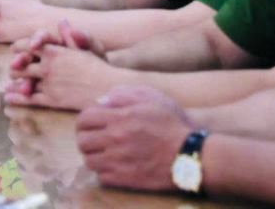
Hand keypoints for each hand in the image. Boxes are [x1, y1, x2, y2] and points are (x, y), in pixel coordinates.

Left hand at [6, 37, 123, 111]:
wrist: (108, 89)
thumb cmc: (99, 67)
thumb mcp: (86, 48)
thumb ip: (70, 36)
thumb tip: (62, 21)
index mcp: (53, 51)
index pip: (26, 45)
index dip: (19, 47)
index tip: (15, 49)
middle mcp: (47, 66)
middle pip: (20, 64)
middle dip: (15, 65)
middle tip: (13, 68)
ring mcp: (48, 83)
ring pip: (22, 80)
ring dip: (13, 82)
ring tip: (9, 84)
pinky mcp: (51, 99)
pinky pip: (29, 98)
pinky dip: (16, 97)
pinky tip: (8, 98)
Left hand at [76, 85, 192, 191]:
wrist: (192, 156)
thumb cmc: (173, 125)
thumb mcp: (152, 99)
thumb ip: (123, 95)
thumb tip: (101, 101)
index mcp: (119, 118)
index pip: (84, 119)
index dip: (84, 121)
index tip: (91, 125)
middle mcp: (115, 139)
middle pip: (82, 141)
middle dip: (86, 139)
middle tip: (95, 140)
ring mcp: (119, 161)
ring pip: (89, 161)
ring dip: (94, 157)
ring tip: (103, 155)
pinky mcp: (126, 179)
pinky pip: (102, 177)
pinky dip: (104, 172)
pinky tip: (114, 167)